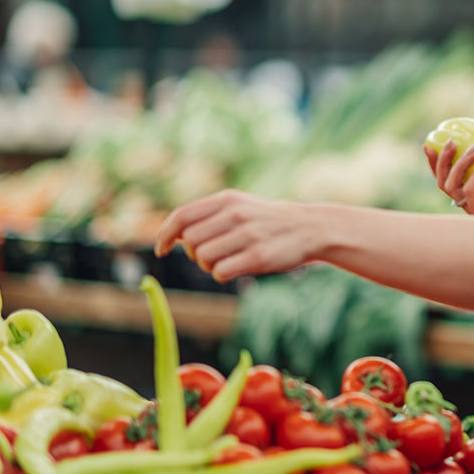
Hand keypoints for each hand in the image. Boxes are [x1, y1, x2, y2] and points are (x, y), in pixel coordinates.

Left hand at [154, 190, 321, 281]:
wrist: (311, 228)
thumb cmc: (268, 220)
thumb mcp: (240, 205)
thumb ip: (209, 214)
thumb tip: (175, 234)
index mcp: (228, 199)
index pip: (182, 216)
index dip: (165, 234)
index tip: (161, 249)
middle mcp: (236, 214)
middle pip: (191, 241)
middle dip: (194, 253)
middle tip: (211, 255)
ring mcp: (248, 235)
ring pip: (203, 258)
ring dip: (209, 265)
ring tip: (228, 261)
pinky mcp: (258, 257)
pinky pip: (220, 272)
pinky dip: (222, 274)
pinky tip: (236, 269)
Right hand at [424, 140, 473, 215]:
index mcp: (473, 192)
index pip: (447, 177)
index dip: (434, 162)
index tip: (430, 143)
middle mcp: (469, 202)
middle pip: (442, 182)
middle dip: (441, 160)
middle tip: (449, 141)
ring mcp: (473, 208)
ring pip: (450, 186)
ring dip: (458, 164)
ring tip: (473, 149)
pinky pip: (469, 191)